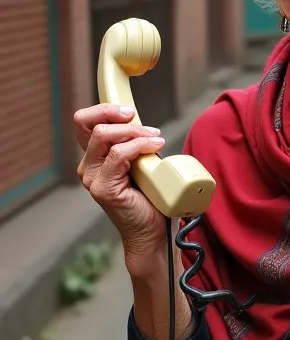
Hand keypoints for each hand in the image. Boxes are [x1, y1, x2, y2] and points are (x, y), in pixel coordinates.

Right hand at [74, 104, 170, 262]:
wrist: (153, 230)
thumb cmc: (150, 196)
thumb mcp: (140, 159)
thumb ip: (133, 142)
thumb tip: (140, 121)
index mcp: (94, 157)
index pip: (84, 122)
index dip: (104, 109)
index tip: (128, 110)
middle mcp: (88, 167)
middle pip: (89, 124)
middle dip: (117, 115)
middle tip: (141, 121)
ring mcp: (92, 178)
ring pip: (104, 136)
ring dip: (133, 131)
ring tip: (155, 138)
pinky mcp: (103, 188)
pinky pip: (118, 154)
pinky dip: (139, 145)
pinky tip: (155, 146)